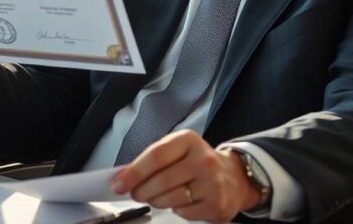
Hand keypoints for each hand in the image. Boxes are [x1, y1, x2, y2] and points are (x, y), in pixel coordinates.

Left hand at [110, 130, 259, 222]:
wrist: (234, 176)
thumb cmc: (196, 162)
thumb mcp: (176, 150)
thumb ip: (151, 160)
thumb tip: (123, 177)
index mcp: (189, 140)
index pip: (155, 156)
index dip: (134, 172)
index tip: (118, 184)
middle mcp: (203, 159)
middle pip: (161, 180)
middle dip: (141, 191)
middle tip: (135, 193)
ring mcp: (213, 182)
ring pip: (170, 199)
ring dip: (156, 201)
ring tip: (156, 197)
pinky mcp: (217, 204)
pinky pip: (183, 212)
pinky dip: (175, 210)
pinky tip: (180, 202)